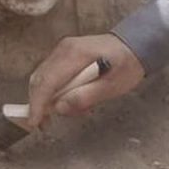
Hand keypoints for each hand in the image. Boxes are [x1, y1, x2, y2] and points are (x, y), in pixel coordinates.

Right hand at [27, 34, 144, 127]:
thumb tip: (59, 107)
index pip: (47, 80)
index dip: (38, 103)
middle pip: (39, 79)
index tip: (34, 122)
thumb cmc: (126, 65)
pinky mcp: (63, 54)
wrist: (133, 45)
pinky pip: (51, 74)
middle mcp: (64, 48)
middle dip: (39, 103)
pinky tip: (71, 99)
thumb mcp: (112, 86)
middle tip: (46, 124)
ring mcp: (62, 49)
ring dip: (48, 98)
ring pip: (43, 77)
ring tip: (71, 110)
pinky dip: (54, 90)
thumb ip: (85, 96)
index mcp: (75, 54)